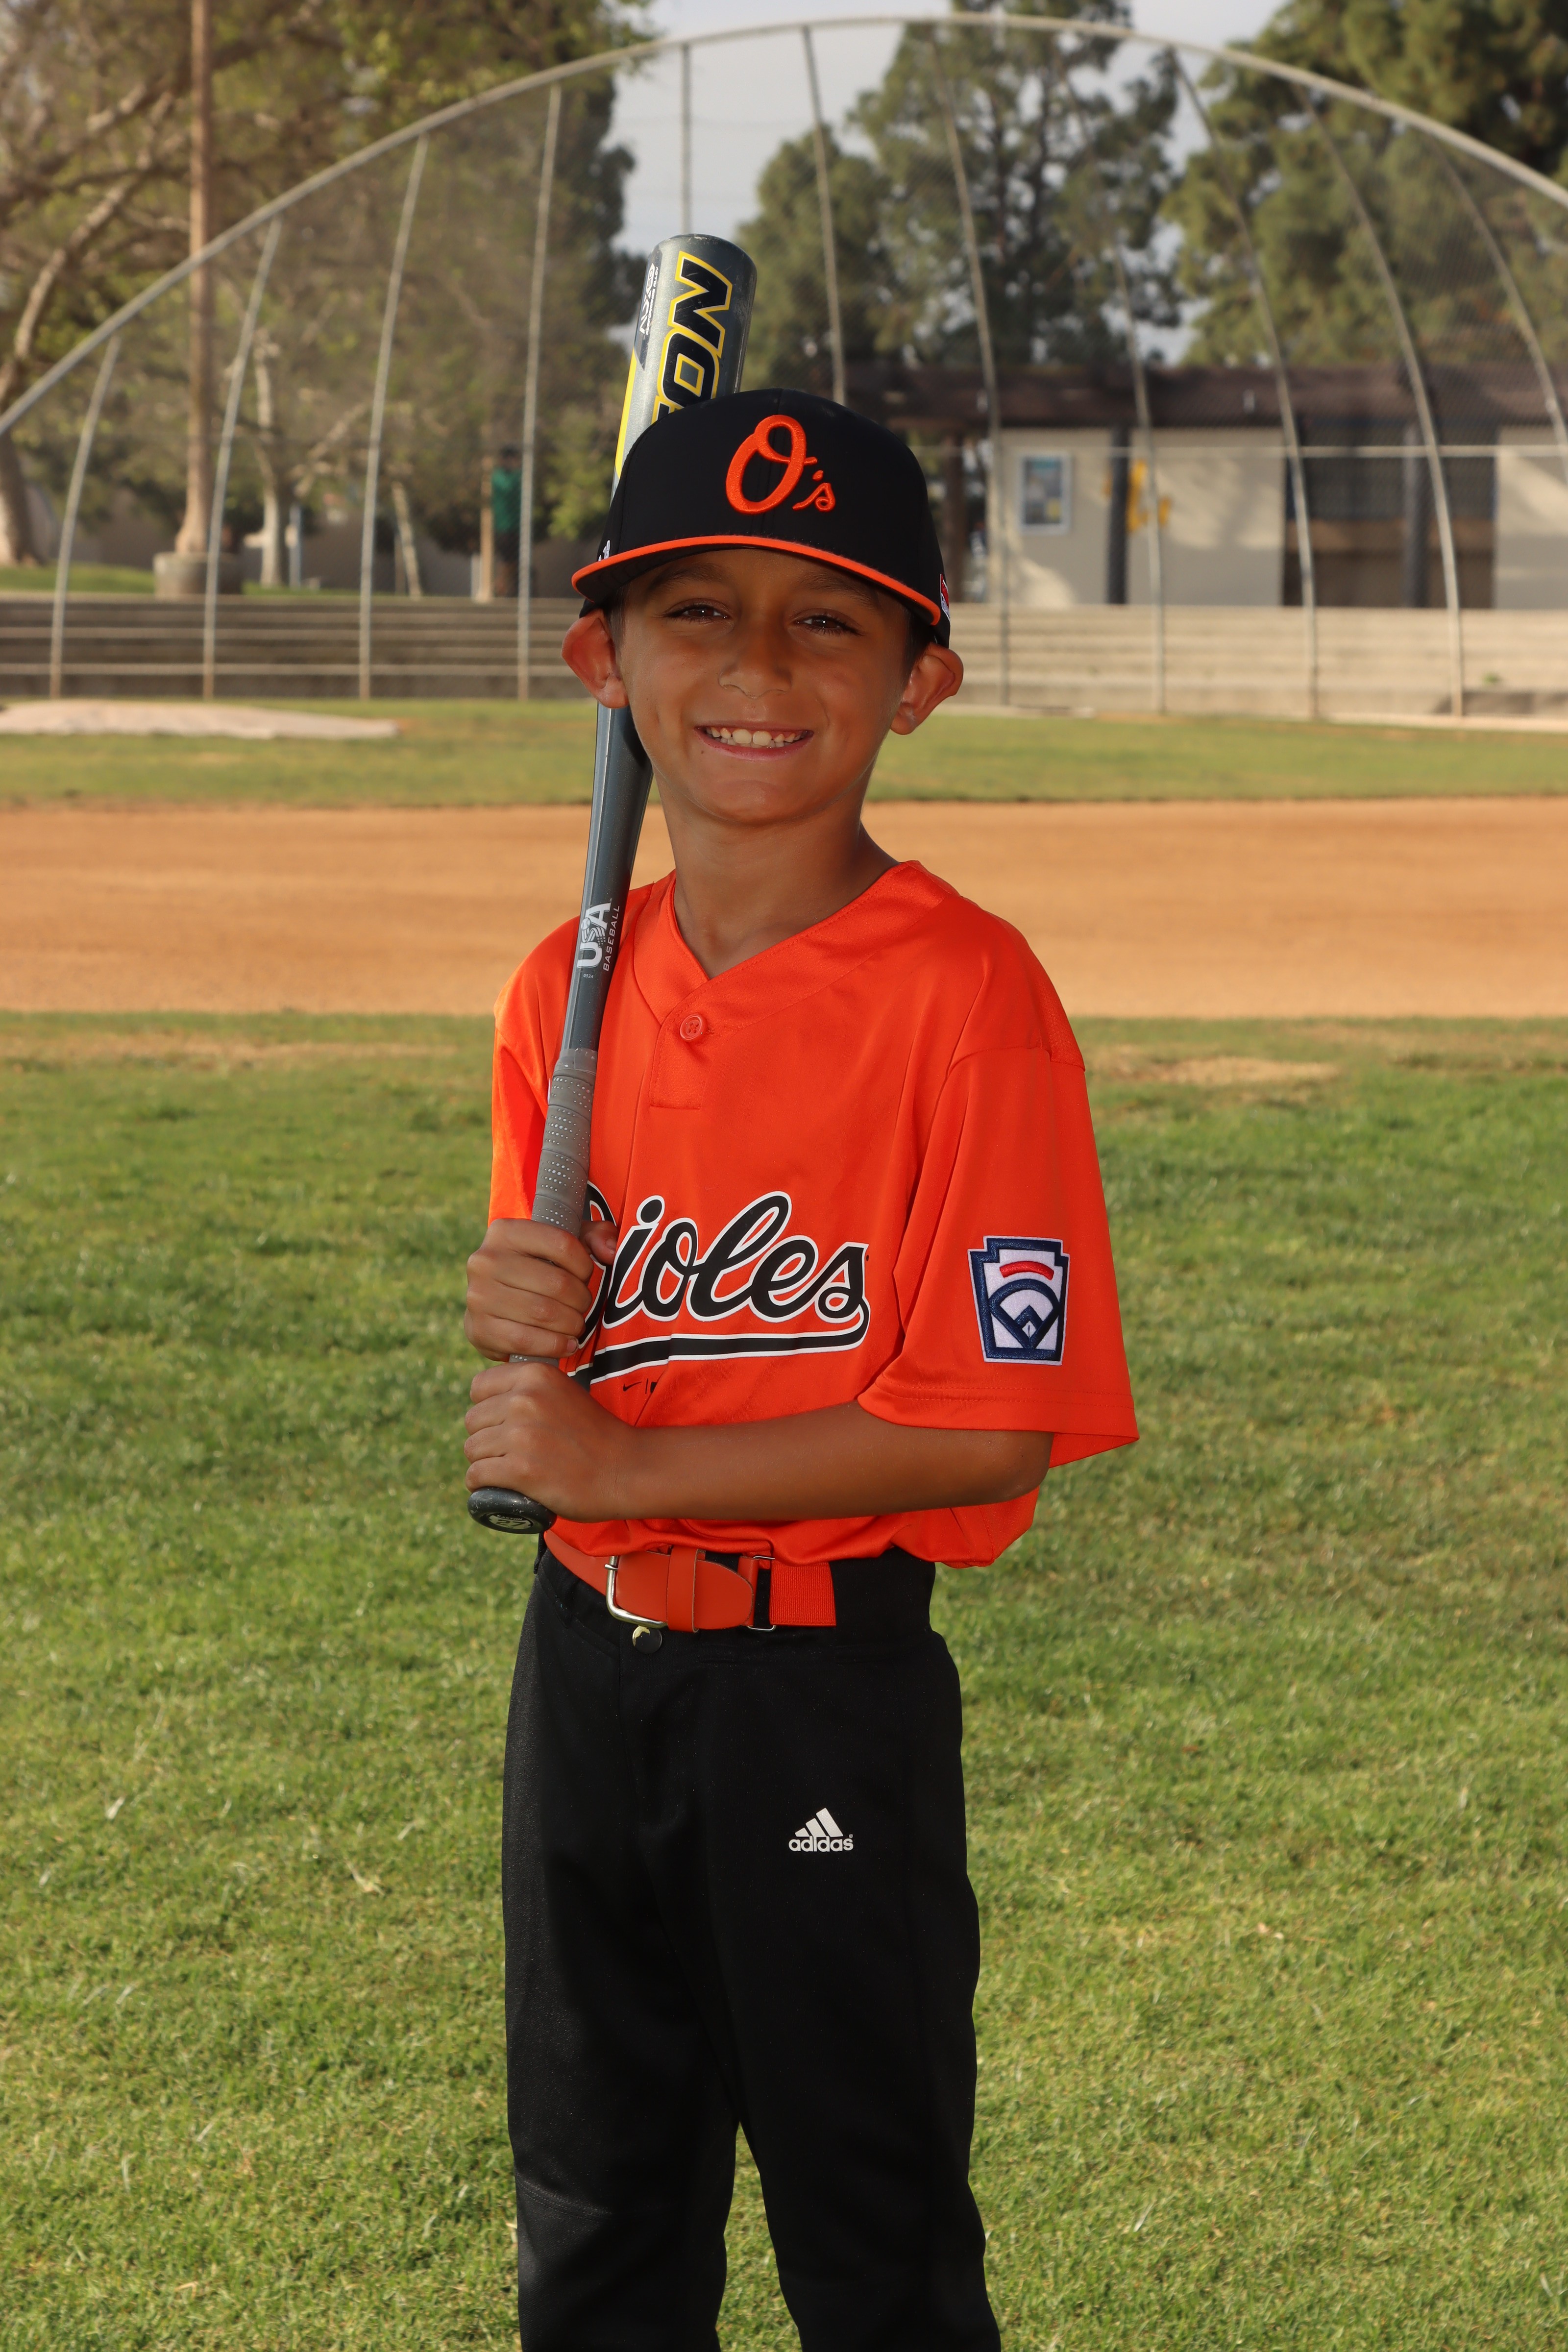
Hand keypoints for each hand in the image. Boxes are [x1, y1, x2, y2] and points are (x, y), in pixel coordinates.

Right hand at [464, 1215, 616, 1362]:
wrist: (496, 1307)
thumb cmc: (539, 1270)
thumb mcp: (567, 1244)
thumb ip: (596, 1236)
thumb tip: (610, 1251)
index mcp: (505, 1231)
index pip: (562, 1244)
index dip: (584, 1265)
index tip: (584, 1275)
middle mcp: (484, 1260)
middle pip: (557, 1283)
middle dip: (581, 1299)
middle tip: (582, 1306)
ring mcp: (477, 1296)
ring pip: (544, 1313)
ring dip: (571, 1323)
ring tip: (575, 1324)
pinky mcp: (478, 1330)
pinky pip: (526, 1341)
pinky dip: (554, 1346)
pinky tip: (566, 1344)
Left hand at [464, 1360, 633, 1519]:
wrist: (626, 1469)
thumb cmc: (595, 1435)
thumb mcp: (563, 1393)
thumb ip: (532, 1390)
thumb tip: (492, 1401)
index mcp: (535, 1375)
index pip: (479, 1388)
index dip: (486, 1408)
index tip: (501, 1424)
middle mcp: (524, 1400)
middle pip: (473, 1420)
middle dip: (485, 1438)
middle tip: (509, 1453)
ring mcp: (521, 1435)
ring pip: (472, 1449)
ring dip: (483, 1463)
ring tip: (505, 1471)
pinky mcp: (521, 1470)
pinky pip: (476, 1475)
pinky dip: (479, 1485)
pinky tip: (491, 1487)